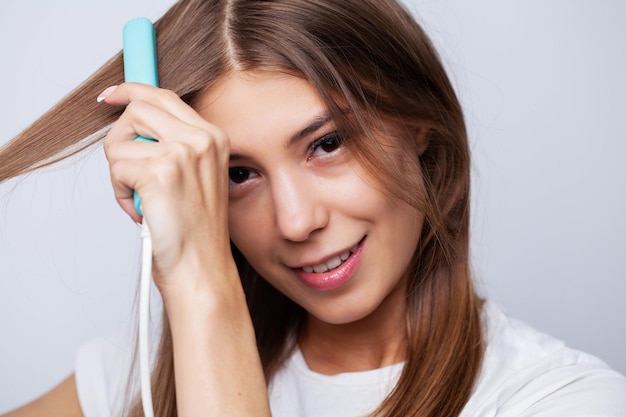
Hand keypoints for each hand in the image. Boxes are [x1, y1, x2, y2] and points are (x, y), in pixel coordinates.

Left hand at [100, 83, 234, 293]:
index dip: (132, 91)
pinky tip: (141, 209)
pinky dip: (119, 192)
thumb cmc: (194, 229)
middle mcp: (201, 139)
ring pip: (120, 141)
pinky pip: (116, 167)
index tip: (111, 95)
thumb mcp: (196, 176)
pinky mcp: (159, 173)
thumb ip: (174, 143)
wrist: (200, 266)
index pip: (164, 96)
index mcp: (213, 137)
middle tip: (128, 170)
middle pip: (136, 109)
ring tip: (142, 198)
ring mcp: (181, 154)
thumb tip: (134, 118)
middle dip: (120, 139)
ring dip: (120, 173)